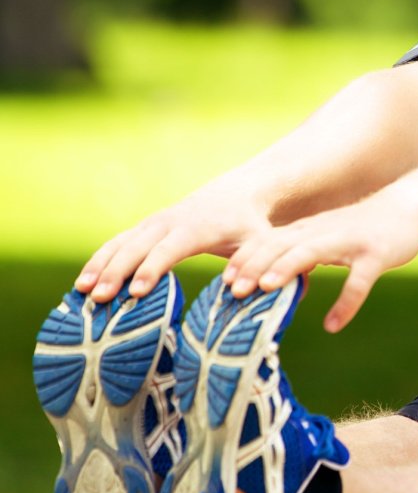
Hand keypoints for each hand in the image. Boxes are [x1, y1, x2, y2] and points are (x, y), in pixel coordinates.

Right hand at [77, 183, 271, 302]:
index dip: (152, 270)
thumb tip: (248, 290)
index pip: (170, 250)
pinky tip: (84, 282)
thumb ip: (258, 264)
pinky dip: (100, 259)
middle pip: (137, 247)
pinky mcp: (145, 227)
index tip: (136, 292)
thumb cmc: (250, 226)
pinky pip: (117, 242)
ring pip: (121, 242)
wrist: (236, 195)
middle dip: (116, 271)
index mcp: (198, 229)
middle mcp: (170, 223)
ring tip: (81, 291)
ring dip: (100, 265)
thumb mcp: (260, 243)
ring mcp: (154, 223)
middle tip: (97, 297)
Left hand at [222, 190, 417, 332]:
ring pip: (312, 252)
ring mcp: (350, 242)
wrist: (408, 207)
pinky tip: (333, 324)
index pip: (269, 241)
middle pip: (282, 246)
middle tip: (234, 291)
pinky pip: (359, 281)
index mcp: (308, 230)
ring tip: (268, 290)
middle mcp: (323, 232)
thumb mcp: (325, 236)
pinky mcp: (376, 255)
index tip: (225, 282)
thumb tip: (266, 280)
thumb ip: (299, 252)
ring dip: (287, 269)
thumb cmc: (361, 228)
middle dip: (256, 266)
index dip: (246, 259)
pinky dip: (345, 303)